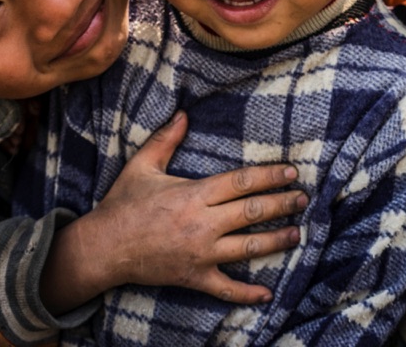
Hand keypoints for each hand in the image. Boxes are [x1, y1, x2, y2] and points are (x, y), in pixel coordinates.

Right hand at [43, 111, 306, 311]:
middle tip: (302, 199)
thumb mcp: (142, 166)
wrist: (103, 247)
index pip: (242, 182)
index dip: (269, 176)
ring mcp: (200, 253)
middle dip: (282, 205)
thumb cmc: (123, 204)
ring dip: (276, 241)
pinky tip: (267, 292)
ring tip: (297, 234)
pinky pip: (226, 288)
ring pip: (248, 248)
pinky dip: (247, 292)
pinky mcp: (194, 277)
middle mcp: (202, 224)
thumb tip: (183, 113)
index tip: (290, 173)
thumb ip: (165, 139)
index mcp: (194, 194)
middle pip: (252, 213)